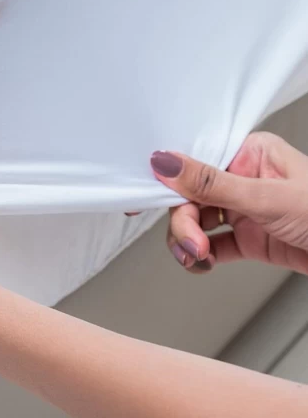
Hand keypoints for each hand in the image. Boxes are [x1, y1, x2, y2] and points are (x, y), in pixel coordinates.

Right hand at [151, 132, 307, 273]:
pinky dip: (203, 257)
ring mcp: (246, 211)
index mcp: (251, 154)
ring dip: (189, 242)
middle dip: (184, 223)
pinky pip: (214, 246)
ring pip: (197, 222)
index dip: (170, 180)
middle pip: (191, 196)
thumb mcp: (268, 197)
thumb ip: (213, 184)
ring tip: (196, 256)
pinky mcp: (251, 239)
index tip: (149, 196)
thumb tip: (167, 163)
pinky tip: (203, 263)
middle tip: (190, 242)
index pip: (196, 162)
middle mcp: (245, 179)